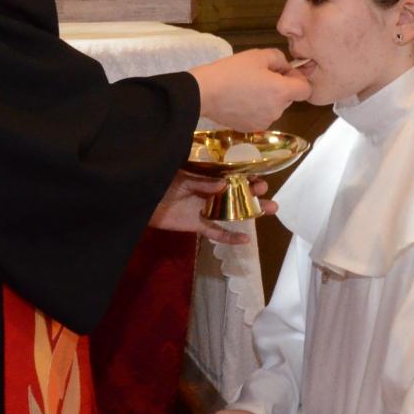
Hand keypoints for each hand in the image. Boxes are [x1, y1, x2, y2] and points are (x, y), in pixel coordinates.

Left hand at [151, 172, 273, 244]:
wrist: (142, 200)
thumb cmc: (161, 182)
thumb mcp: (181, 177)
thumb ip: (201, 181)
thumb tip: (223, 183)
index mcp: (206, 177)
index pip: (231, 175)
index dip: (247, 175)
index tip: (260, 176)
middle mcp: (210, 192)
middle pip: (237, 193)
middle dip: (254, 192)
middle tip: (267, 192)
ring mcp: (206, 209)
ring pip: (233, 212)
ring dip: (251, 211)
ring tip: (271, 210)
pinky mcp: (198, 225)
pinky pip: (216, 232)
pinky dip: (230, 236)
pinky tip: (246, 239)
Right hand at [190, 50, 310, 131]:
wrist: (204, 93)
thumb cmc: (231, 72)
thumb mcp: (257, 55)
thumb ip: (279, 58)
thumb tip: (285, 68)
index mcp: (281, 92)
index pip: (306, 90)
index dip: (298, 79)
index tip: (283, 73)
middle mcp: (277, 110)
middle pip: (289, 98)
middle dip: (280, 87)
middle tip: (260, 76)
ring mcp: (264, 122)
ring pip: (275, 107)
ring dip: (268, 98)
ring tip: (248, 88)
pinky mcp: (251, 128)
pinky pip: (261, 116)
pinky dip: (256, 108)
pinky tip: (241, 100)